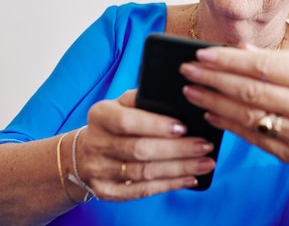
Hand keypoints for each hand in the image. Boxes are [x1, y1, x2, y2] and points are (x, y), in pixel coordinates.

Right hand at [75, 90, 215, 200]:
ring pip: (144, 172)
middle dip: (177, 149)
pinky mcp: (106, 191)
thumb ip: (143, 99)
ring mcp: (98, 170)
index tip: (184, 127)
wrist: (83, 152)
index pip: (127, 121)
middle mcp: (96, 143)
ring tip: (205, 162)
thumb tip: (179, 98)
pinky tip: (189, 179)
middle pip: (140, 150)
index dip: (156, 125)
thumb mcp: (121, 104)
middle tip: (204, 146)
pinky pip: (141, 191)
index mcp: (100, 115)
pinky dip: (169, 185)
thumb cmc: (114, 123)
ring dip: (179, 168)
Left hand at [180, 46, 288, 164]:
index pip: (261, 66)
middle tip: (188, 72)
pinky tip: (210, 114)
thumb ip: (271, 56)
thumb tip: (236, 50)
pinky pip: (254, 139)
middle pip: (250, 92)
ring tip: (192, 91)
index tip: (201, 55)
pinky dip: (228, 125)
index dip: (227, 60)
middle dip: (213, 80)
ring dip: (214, 104)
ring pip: (248, 118)